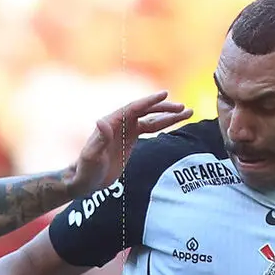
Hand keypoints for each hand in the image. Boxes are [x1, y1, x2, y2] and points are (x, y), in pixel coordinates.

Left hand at [62, 92, 193, 197]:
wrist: (86, 180)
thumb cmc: (86, 169)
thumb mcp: (91, 156)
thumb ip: (98, 140)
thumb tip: (101, 121)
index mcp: (111, 123)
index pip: (134, 108)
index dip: (149, 101)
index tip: (165, 94)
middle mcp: (120, 123)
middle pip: (146, 111)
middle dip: (165, 108)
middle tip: (183, 108)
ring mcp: (127, 130)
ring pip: (152, 119)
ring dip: (169, 115)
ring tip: (188, 112)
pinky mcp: (131, 138)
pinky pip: (151, 128)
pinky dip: (164, 124)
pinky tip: (177, 121)